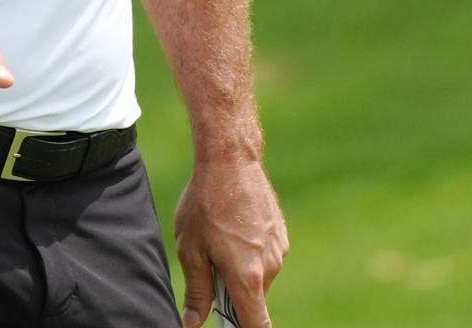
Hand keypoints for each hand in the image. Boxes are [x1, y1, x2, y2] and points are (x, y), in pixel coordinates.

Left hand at [175, 154, 287, 327]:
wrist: (231, 161)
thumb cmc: (206, 204)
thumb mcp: (190, 249)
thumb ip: (196, 291)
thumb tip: (193, 322)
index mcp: (247, 278)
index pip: (257, 325)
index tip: (233, 327)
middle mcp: (270, 267)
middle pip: (252, 298)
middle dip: (232, 290)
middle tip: (208, 261)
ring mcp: (279, 250)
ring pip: (258, 274)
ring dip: (240, 267)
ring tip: (219, 236)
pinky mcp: (281, 234)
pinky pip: (264, 254)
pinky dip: (249, 250)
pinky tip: (232, 224)